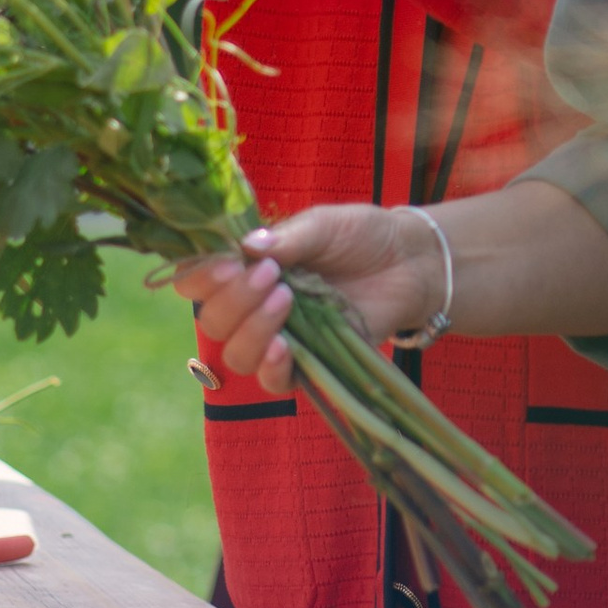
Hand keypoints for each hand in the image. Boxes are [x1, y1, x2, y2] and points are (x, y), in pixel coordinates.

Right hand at [174, 203, 445, 387]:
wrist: (409, 262)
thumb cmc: (361, 237)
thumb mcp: (325, 225)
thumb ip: (289, 238)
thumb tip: (248, 246)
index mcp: (246, 268)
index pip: (197, 282)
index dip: (200, 277)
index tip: (227, 264)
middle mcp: (253, 306)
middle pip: (214, 321)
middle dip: (234, 300)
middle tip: (271, 276)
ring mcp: (279, 337)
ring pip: (236, 355)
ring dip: (252, 331)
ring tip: (287, 300)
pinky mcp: (309, 363)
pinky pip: (274, 382)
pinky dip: (271, 367)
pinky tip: (284, 348)